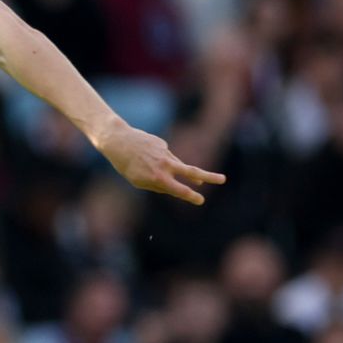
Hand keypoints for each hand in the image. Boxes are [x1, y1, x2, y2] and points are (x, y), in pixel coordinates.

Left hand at [96, 123, 225, 205]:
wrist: (119, 142)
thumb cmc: (127, 166)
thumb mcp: (139, 182)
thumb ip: (159, 186)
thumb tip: (176, 188)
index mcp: (158, 178)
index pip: (180, 190)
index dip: (191, 196)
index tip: (200, 200)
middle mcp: (165, 165)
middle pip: (192, 172)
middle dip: (209, 176)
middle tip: (223, 179)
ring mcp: (166, 153)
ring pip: (180, 165)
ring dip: (190, 173)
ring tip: (200, 180)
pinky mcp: (163, 145)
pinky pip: (165, 157)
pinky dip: (159, 160)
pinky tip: (146, 157)